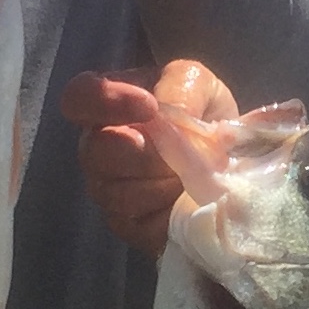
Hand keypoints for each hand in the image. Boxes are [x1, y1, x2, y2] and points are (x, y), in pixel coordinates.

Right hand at [61, 59, 236, 253]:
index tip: (149, 107)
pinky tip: (186, 199)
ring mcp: (107, 189)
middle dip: (147, 153)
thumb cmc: (202, 112)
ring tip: (190, 174)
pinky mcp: (127, 226)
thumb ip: (179, 85)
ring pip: (119, 193)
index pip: (79, 98)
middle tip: (180, 152)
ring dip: (164, 183)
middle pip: (96, 153)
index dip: (106, 102)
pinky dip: (170, 210)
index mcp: (107, 105)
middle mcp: (97, 147)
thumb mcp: (197, 82)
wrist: (230, 160)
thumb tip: (165, 114)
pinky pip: (139, 224)